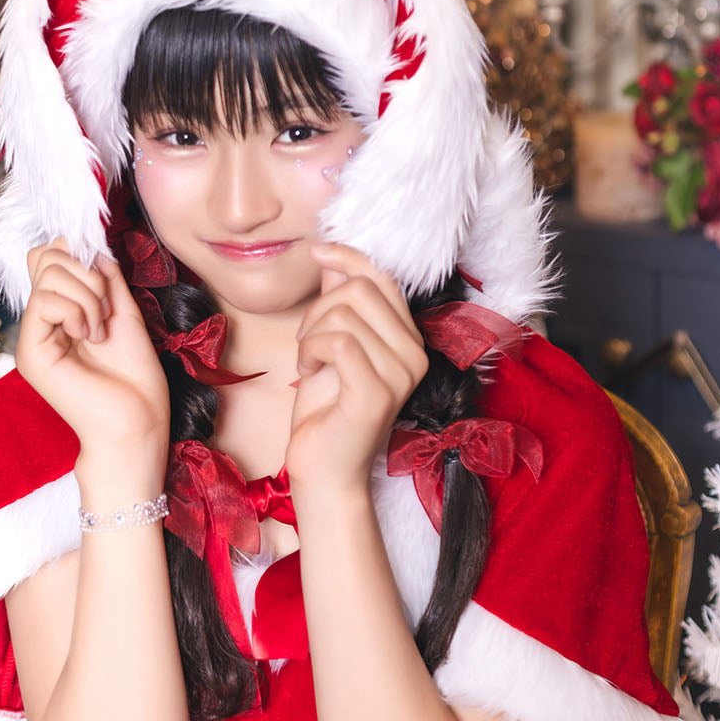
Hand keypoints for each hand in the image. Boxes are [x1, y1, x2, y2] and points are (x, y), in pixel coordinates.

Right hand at [15, 239, 169, 480]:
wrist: (138, 424)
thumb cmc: (135, 379)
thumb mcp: (124, 313)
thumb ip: (105, 279)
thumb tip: (90, 247)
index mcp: (61, 314)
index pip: (49, 257)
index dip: (78, 255)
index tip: (106, 284)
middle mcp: (41, 323)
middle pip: (45, 256)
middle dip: (87, 273)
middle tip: (105, 311)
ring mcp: (33, 337)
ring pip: (47, 272)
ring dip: (88, 294)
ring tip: (100, 330)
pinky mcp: (30, 352)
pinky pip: (45, 300)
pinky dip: (78, 310)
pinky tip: (90, 336)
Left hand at [286, 244, 428, 499]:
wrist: (324, 469)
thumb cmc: (326, 411)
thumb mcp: (330, 344)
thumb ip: (338, 303)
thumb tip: (333, 257)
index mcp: (408, 340)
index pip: (384, 277)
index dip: (349, 256)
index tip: (318, 250)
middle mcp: (414, 354)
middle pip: (362, 288)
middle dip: (319, 307)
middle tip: (306, 341)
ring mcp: (400, 374)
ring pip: (345, 313)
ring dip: (310, 333)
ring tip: (307, 360)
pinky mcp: (377, 393)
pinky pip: (338, 342)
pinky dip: (310, 350)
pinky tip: (305, 371)